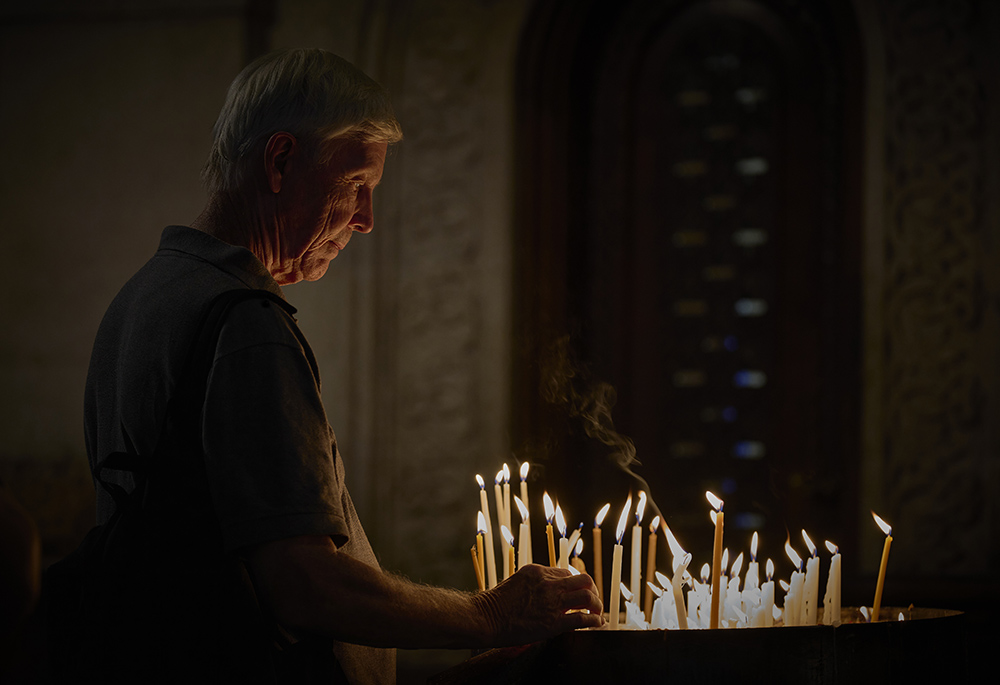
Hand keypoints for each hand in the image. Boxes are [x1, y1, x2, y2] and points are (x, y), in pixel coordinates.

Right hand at [472, 564, 603, 645]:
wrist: (485, 618)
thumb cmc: (495, 604)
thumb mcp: (516, 582)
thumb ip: (534, 584)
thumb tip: (545, 593)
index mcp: (538, 571)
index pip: (566, 572)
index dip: (574, 584)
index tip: (577, 593)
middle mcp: (548, 583)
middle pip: (583, 579)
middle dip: (592, 590)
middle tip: (593, 601)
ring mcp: (552, 601)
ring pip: (588, 596)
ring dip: (597, 605)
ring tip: (597, 613)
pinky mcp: (553, 621)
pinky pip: (582, 618)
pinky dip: (594, 621)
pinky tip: (597, 624)